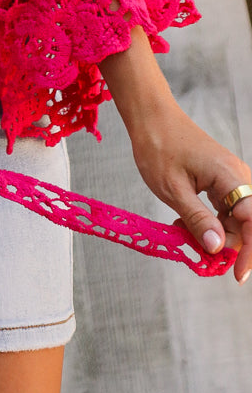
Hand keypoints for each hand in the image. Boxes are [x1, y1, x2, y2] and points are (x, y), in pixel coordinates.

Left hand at [100, 28, 251, 282]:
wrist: (150, 117)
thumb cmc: (158, 147)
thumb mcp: (173, 189)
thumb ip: (197, 219)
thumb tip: (217, 248)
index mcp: (230, 177)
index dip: (249, 252)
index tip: (236, 275)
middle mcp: (238, 177)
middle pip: (245, 225)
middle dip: (223, 243)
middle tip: (190, 245)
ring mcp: (230, 178)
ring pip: (234, 220)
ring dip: (213, 232)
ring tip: (181, 229)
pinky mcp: (221, 180)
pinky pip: (224, 210)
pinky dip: (207, 221)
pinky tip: (184, 221)